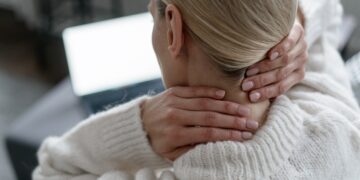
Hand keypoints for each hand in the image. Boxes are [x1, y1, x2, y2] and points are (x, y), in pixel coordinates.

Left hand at [142, 87, 258, 160]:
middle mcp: (175, 116)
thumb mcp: (171, 153)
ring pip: (205, 102)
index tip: (244, 136)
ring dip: (226, 106)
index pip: (207, 133)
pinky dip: (209, 92)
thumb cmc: (157, 141)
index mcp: (175, 134)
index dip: (228, 134)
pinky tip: (223, 95)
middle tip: (251, 122)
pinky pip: (194, 90)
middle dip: (233, 120)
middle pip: (210, 117)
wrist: (137, 124)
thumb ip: (191, 150)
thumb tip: (214, 146)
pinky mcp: (173, 92)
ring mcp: (174, 102)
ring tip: (243, 110)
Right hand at [242, 20, 307, 101]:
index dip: (266, 93)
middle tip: (245, 85)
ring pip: (284, 61)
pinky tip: (270, 55)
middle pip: (280, 75)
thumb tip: (252, 98)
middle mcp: (301, 62)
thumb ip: (268, 80)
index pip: (281, 87)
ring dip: (265, 68)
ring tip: (249, 71)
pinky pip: (291, 43)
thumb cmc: (274, 50)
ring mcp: (301, 47)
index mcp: (297, 74)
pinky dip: (280, 50)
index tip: (251, 97)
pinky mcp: (299, 33)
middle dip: (261, 82)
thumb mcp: (275, 67)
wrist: (285, 25)